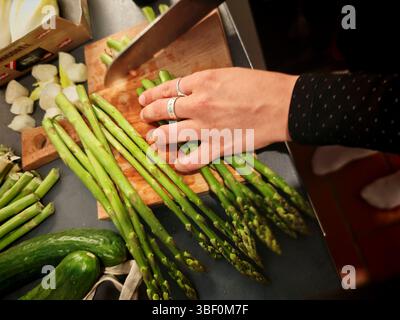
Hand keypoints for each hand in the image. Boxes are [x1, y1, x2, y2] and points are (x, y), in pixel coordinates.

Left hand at [139, 67, 297, 171]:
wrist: (283, 105)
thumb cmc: (261, 87)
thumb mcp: (229, 75)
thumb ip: (206, 83)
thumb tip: (191, 91)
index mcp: (202, 82)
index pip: (167, 88)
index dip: (152, 95)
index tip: (144, 99)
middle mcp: (198, 104)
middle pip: (163, 110)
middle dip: (149, 115)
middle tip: (145, 118)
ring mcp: (206, 128)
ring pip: (169, 135)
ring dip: (157, 138)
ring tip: (153, 139)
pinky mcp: (217, 147)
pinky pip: (191, 159)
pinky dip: (180, 163)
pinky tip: (175, 162)